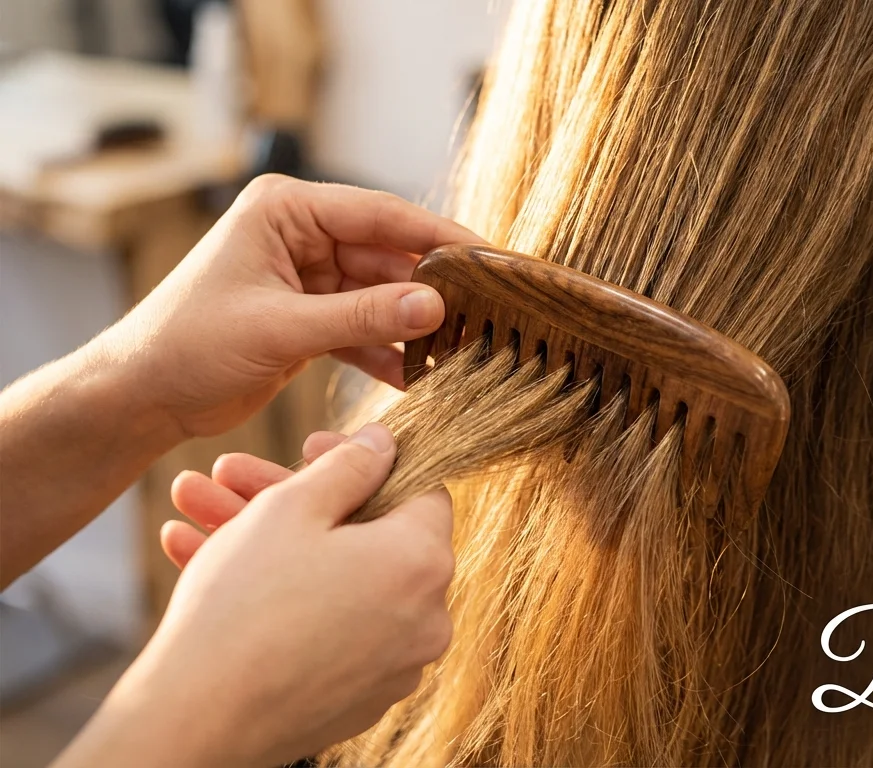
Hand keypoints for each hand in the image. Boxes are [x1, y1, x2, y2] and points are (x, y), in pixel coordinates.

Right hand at [56, 424, 454, 767]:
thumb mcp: (292, 509)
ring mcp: (395, 665)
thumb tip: (384, 444)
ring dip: (270, 543)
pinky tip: (202, 560)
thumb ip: (349, 466)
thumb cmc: (244, 606)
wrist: (197, 722)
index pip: (420, 490)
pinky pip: (327, 628)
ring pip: (337, 581)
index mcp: (423, 562)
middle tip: (233, 477)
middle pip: (368, 536)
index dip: (364, 461)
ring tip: (195, 513)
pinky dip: (281, 597)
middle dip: (294, 501)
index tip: (311, 449)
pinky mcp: (359, 698)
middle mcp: (426, 618)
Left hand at [98, 174, 481, 439]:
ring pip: (382, 295)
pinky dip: (389, 352)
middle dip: (432, 289)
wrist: (141, 396)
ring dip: (414, 326)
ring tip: (461, 350)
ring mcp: (308, 277)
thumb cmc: (188, 345)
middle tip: (485, 314)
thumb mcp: (280, 329)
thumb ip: (361, 317)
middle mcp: (301, 235)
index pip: (380, 214)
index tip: (488, 258)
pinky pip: (365, 329)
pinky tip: (421, 377)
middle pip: (388, 256)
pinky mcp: (311, 318)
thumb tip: (436, 307)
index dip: (438, 235)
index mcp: (286, 210)